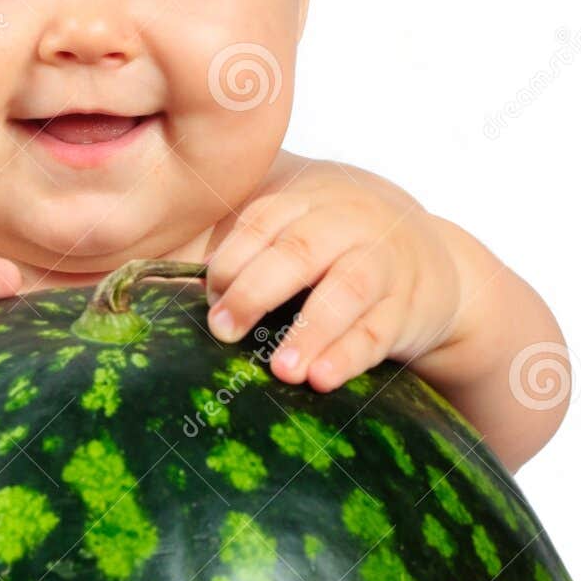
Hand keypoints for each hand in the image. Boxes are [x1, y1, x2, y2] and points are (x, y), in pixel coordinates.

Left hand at [204, 170, 460, 390]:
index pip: (263, 221)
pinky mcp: (409, 306)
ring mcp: (383, 264)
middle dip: (257, 290)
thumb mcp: (296, 228)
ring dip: (312, 330)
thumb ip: (240, 246)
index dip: (231, 260)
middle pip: (300, 250)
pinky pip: (379, 330)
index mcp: (308, 201)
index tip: (208, 299)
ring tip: (281, 369)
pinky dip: (349, 355)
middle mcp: (347, 225)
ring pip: (347, 290)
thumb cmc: (333, 249)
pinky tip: (322, 379)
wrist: (431, 259)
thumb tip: (150, 278)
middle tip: (223, 330)